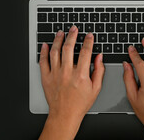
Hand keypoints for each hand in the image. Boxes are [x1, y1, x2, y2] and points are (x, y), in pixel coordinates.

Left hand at [38, 25, 104, 139]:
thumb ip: (99, 70)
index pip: (85, 52)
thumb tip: (99, 57)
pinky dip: (44, 51)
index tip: (89, 36)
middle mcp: (67, 72)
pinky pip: (43, 61)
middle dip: (72, 35)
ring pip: (55, 51)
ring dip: (58, 40)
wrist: (64, 114)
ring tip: (61, 33)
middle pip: (69, 48)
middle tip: (74, 29)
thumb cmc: (80, 103)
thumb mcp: (96, 88)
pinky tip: (45, 44)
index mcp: (81, 75)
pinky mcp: (46, 77)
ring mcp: (55, 74)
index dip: (88, 41)